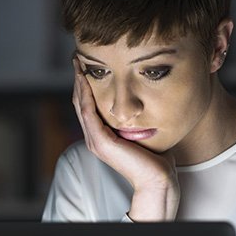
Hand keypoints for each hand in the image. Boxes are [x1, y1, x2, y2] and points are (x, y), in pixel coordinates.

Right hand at [71, 58, 179, 220]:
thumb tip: (145, 103)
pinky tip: (85, 76)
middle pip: (80, 101)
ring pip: (80, 104)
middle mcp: (94, 138)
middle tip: (77, 56)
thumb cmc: (156, 159)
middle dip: (78, 78)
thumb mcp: (143, 132)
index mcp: (102, 136)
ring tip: (78, 61)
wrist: (158, 179)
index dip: (85, 84)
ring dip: (78, 81)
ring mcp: (95, 141)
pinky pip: (88, 111)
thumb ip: (137, 120)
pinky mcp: (100, 142)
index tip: (87, 64)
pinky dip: (85, 93)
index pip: (88, 105)